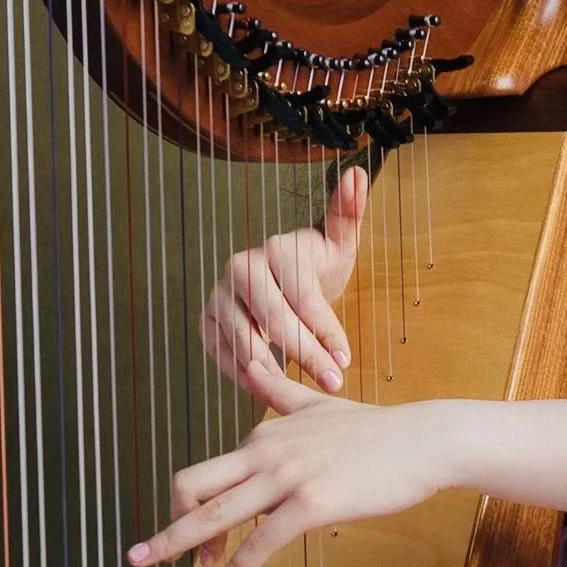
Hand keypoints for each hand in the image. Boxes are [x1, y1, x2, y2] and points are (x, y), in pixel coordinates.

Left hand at [127, 376, 463, 566]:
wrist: (423, 441)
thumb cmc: (377, 430)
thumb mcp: (319, 404)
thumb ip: (279, 391)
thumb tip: (251, 362)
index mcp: (263, 436)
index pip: (207, 474)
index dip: (191, 509)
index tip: (195, 542)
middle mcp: (266, 453)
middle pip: (194, 487)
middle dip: (164, 524)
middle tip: (139, 555)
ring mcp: (288, 478)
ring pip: (218, 514)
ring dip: (181, 545)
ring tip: (154, 566)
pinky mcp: (312, 502)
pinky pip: (262, 540)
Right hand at [202, 164, 365, 401]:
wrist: (284, 281)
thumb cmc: (317, 265)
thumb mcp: (339, 243)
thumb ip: (348, 213)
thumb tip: (357, 173)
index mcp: (275, 249)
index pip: (302, 295)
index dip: (325, 330)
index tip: (346, 358)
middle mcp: (240, 268)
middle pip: (273, 320)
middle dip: (306, 356)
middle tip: (333, 384)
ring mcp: (220, 296)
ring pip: (244, 341)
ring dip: (275, 372)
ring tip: (301, 394)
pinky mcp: (208, 322)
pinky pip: (221, 355)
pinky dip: (244, 377)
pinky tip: (271, 391)